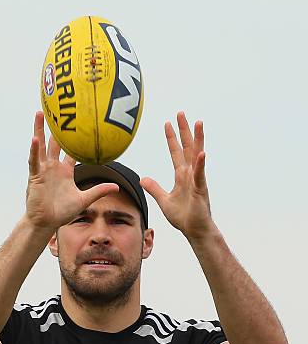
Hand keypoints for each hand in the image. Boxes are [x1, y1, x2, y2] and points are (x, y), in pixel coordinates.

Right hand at [25, 111, 118, 229]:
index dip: (75, 138)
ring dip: (39, 130)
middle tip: (59, 108)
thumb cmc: (62, 212)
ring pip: (41, 146)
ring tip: (40, 113)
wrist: (47, 223)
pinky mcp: (35, 176)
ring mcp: (43, 170)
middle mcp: (53, 167)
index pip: (71, 151)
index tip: (80, 122)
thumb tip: (117, 186)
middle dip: (57, 127)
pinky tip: (34, 138)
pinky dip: (34, 150)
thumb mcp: (84, 200)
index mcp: (65, 171)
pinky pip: (34, 160)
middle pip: (55, 142)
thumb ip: (99, 191)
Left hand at [140, 112, 216, 240]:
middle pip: (187, 148)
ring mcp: (197, 180)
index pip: (175, 152)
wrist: (194, 230)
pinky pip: (200, 175)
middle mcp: (190, 174)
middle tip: (181, 113)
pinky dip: (200, 164)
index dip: (171, 138)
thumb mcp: (164, 200)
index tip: (167, 123)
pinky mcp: (201, 190)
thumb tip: (142, 179)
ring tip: (197, 122)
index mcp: (181, 176)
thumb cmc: (183, 216)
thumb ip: (154, 188)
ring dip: (197, 139)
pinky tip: (201, 153)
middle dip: (184, 130)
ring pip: (197, 155)